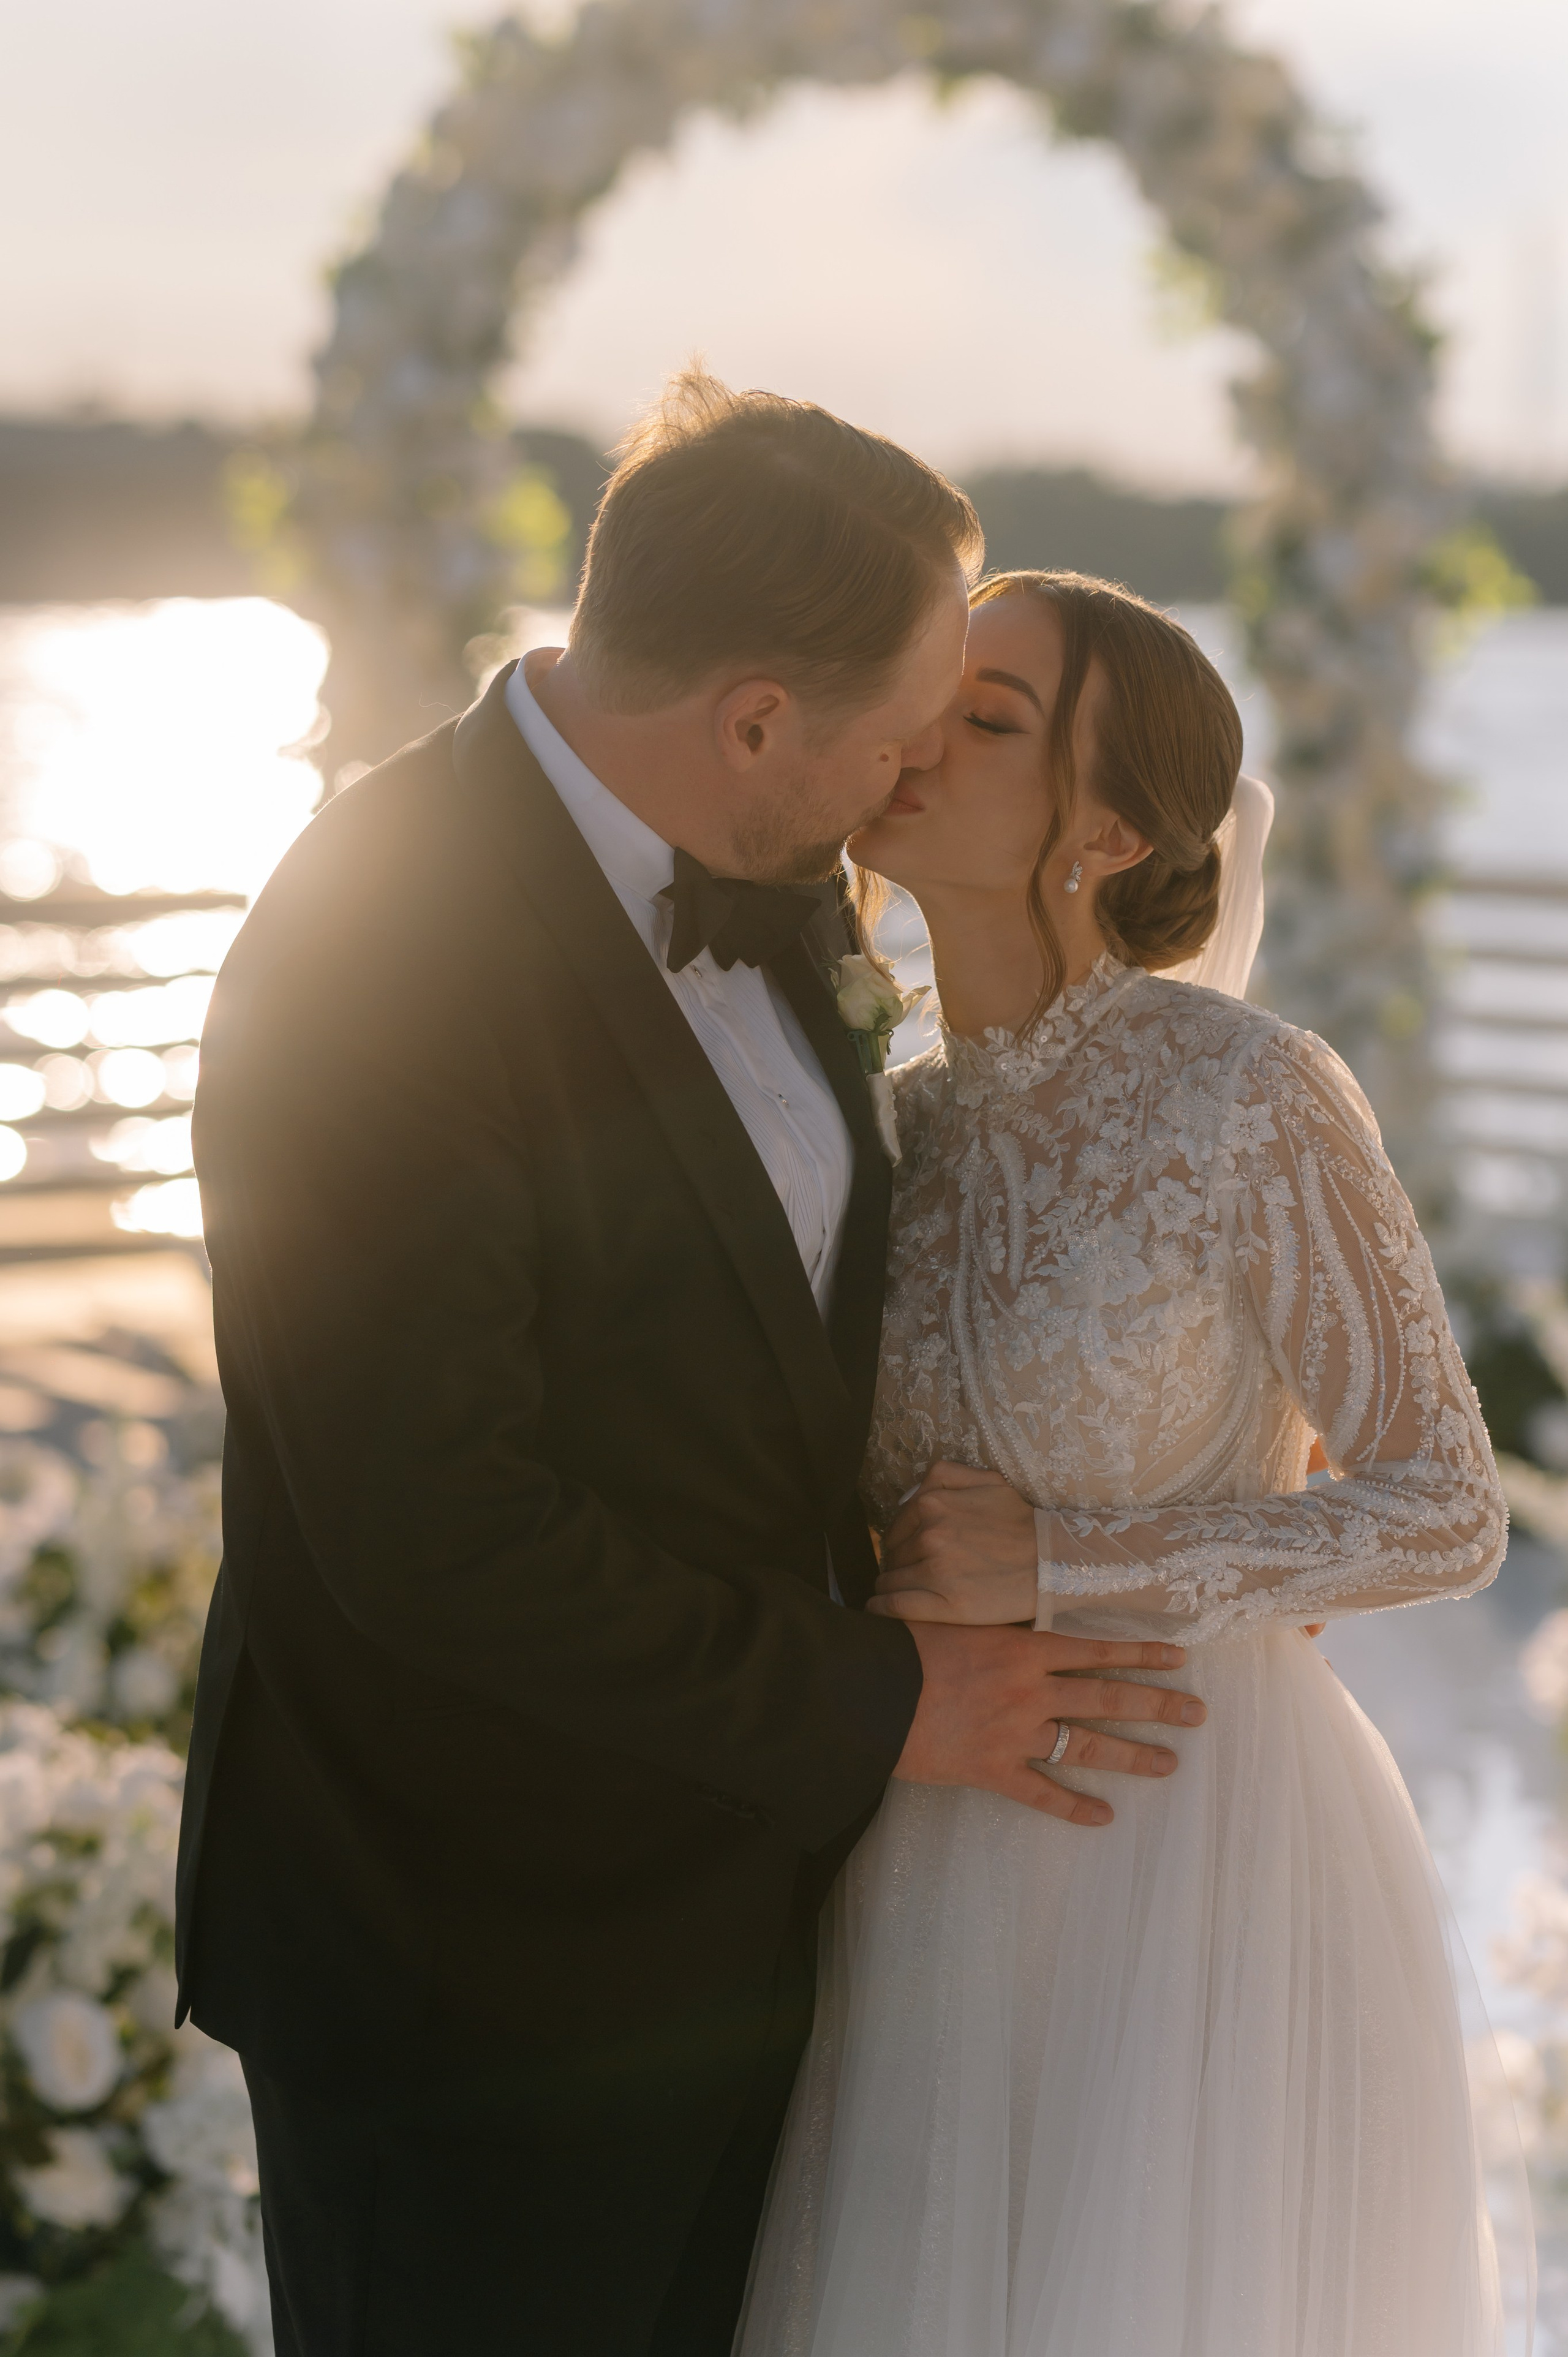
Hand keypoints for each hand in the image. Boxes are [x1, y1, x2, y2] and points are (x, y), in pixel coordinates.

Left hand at [870, 1461, 1035, 1623]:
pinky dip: (880, 1608)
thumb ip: (945, 1476)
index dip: (899, 1543)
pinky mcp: (943, 1604)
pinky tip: (877, 1609)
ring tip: (901, 1592)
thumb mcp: (986, 1480)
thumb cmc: (1022, 1522)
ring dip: (890, 1586)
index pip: (895, 1528)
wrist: (1054, 1562)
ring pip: (890, 1580)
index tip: (907, 1555)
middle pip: (892, 1554)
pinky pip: (894, 1606)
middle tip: (909, 1574)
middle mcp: (928, 1533)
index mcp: (932, 1502)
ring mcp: (934, 1570)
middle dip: (896, 1564)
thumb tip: (915, 1492)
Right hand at [894, 1620, 1205, 1828]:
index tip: (1180, 1656)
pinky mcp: (993, 1769)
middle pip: (1108, 1696)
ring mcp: (1015, 1732)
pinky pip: (1043, 1793)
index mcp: (1021, 1647)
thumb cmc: (905, 1648)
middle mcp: (1029, 1689)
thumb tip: (1017, 1630)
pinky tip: (1104, 1816)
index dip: (1141, 1651)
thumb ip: (994, 1631)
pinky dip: (1074, 1806)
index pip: (1096, 1648)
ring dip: (1133, 1755)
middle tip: (1197, 1713)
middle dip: (1157, 1704)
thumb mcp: (956, 1622)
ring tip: (1170, 1763)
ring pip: (1088, 1745)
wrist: (869, 1691)